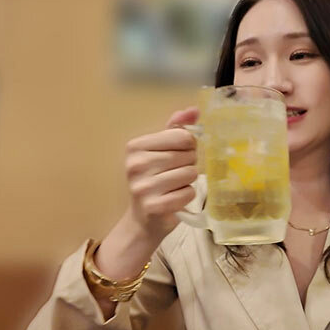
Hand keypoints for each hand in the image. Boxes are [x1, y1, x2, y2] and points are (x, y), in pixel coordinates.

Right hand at [123, 107, 199, 243]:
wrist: (144, 219)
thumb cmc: (155, 180)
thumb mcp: (161, 151)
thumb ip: (176, 129)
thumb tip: (194, 109)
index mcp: (136, 146)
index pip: (182, 136)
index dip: (189, 146)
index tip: (180, 155)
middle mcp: (136, 164)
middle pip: (187, 155)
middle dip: (189, 164)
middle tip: (176, 174)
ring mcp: (143, 187)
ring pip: (189, 174)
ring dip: (188, 182)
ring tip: (174, 186)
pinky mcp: (154, 206)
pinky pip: (188, 194)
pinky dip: (186, 197)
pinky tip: (174, 199)